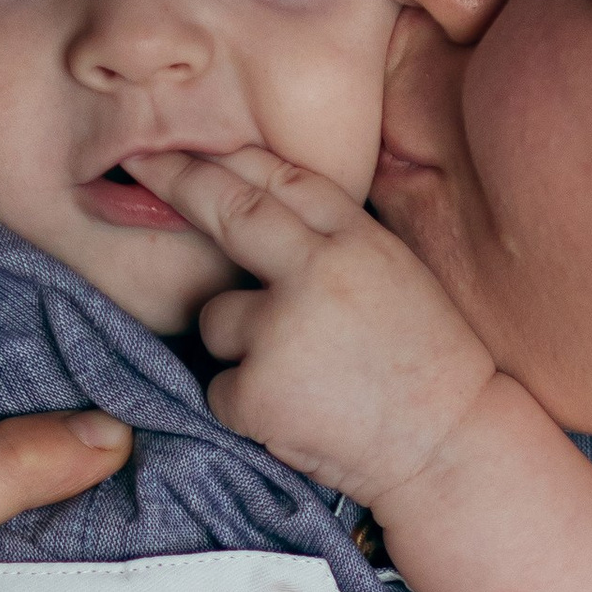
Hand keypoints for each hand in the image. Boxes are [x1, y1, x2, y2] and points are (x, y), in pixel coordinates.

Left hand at [120, 144, 499, 505]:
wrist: (450, 449)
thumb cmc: (427, 369)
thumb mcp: (398, 280)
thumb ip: (336, 245)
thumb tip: (266, 211)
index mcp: (359, 242)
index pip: (286, 178)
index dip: (235, 158)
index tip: (191, 142)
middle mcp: (318, 272)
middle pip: (231, 211)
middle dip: (179, 180)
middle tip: (141, 162)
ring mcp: (282, 331)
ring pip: (215, 317)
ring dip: (240, 344)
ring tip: (304, 376)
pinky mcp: (256, 390)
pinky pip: (219, 387)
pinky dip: (246, 405)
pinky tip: (299, 415)